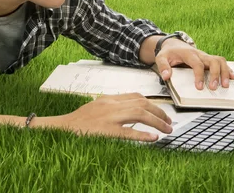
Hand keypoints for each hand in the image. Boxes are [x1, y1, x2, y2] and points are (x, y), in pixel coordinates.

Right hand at [55, 93, 172, 140]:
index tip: (161, 112)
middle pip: (142, 103)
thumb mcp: (98, 106)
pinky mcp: (106, 130)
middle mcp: (112, 104)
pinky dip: (142, 134)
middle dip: (159, 112)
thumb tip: (131, 111)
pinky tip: (153, 138)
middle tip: (169, 122)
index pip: (137, 96)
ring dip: (157, 122)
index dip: (152, 103)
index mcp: (110, 98)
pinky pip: (128, 131)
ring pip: (139, 114)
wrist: (64, 127)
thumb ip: (113, 107)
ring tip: (167, 130)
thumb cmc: (80, 120)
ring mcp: (109, 117)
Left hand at [155, 40, 233, 90]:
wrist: (174, 45)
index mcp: (189, 54)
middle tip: (214, 88)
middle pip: (213, 61)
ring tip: (225, 85)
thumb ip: (163, 66)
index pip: (197, 64)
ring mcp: (206, 56)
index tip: (200, 87)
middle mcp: (200, 54)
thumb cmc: (168, 53)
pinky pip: (221, 62)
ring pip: (220, 60)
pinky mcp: (209, 60)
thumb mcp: (161, 57)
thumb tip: (166, 76)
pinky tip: (232, 77)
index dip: (199, 75)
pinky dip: (228, 69)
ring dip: (225, 72)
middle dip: (216, 75)